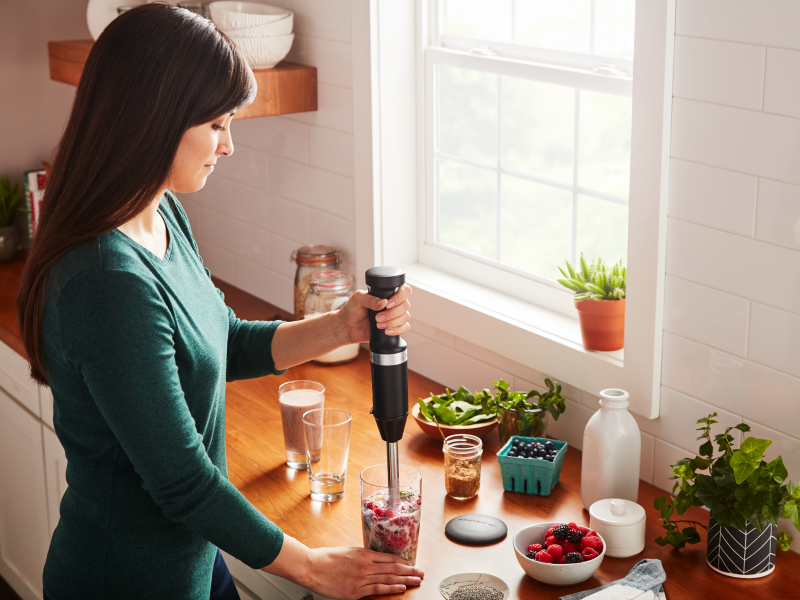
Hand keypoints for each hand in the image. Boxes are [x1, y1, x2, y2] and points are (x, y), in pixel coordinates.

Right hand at [306, 547, 423, 598]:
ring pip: (388, 579)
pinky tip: (400, 588)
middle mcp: (365, 565)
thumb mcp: (348, 551)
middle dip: (409, 570)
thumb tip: (375, 560)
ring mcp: (361, 579)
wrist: (311, 567)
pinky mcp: (355, 592)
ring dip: (404, 580)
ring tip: (416, 580)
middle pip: (392, 568)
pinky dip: (390, 589)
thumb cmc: (327, 558)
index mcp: (364, 553)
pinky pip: (376, 590)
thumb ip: (363, 556)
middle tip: (421, 572)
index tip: (411, 563)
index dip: (403, 561)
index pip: (389, 558)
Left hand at [337, 284, 412, 344]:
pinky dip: (397, 330)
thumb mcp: (357, 299)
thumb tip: (383, 302)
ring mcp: (394, 315)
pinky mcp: (394, 327)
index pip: (404, 290)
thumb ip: (369, 299)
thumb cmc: (351, 310)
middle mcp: (393, 303)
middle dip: (392, 313)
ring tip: (378, 324)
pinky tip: (386, 331)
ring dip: (393, 322)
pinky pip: (405, 328)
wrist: (347, 327)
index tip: (388, 304)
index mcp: (386, 293)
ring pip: (406, 317)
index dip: (400, 297)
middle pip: (406, 305)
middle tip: (377, 317)